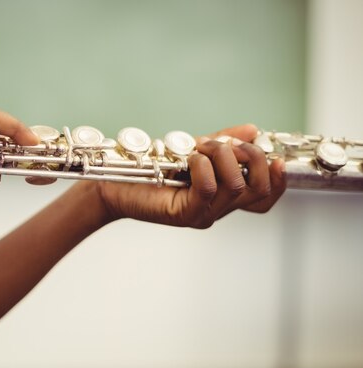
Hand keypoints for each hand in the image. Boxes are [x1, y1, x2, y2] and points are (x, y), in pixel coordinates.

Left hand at [96, 124, 285, 227]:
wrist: (113, 184)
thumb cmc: (151, 168)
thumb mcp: (193, 150)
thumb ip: (223, 143)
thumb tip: (253, 130)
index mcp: (222, 197)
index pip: (263, 199)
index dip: (278, 181)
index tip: (276, 157)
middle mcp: (216, 209)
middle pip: (258, 191)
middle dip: (251, 158)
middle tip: (226, 143)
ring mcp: (200, 214)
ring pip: (235, 186)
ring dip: (222, 156)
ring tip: (200, 147)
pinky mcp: (183, 213)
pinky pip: (208, 188)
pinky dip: (203, 165)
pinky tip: (190, 158)